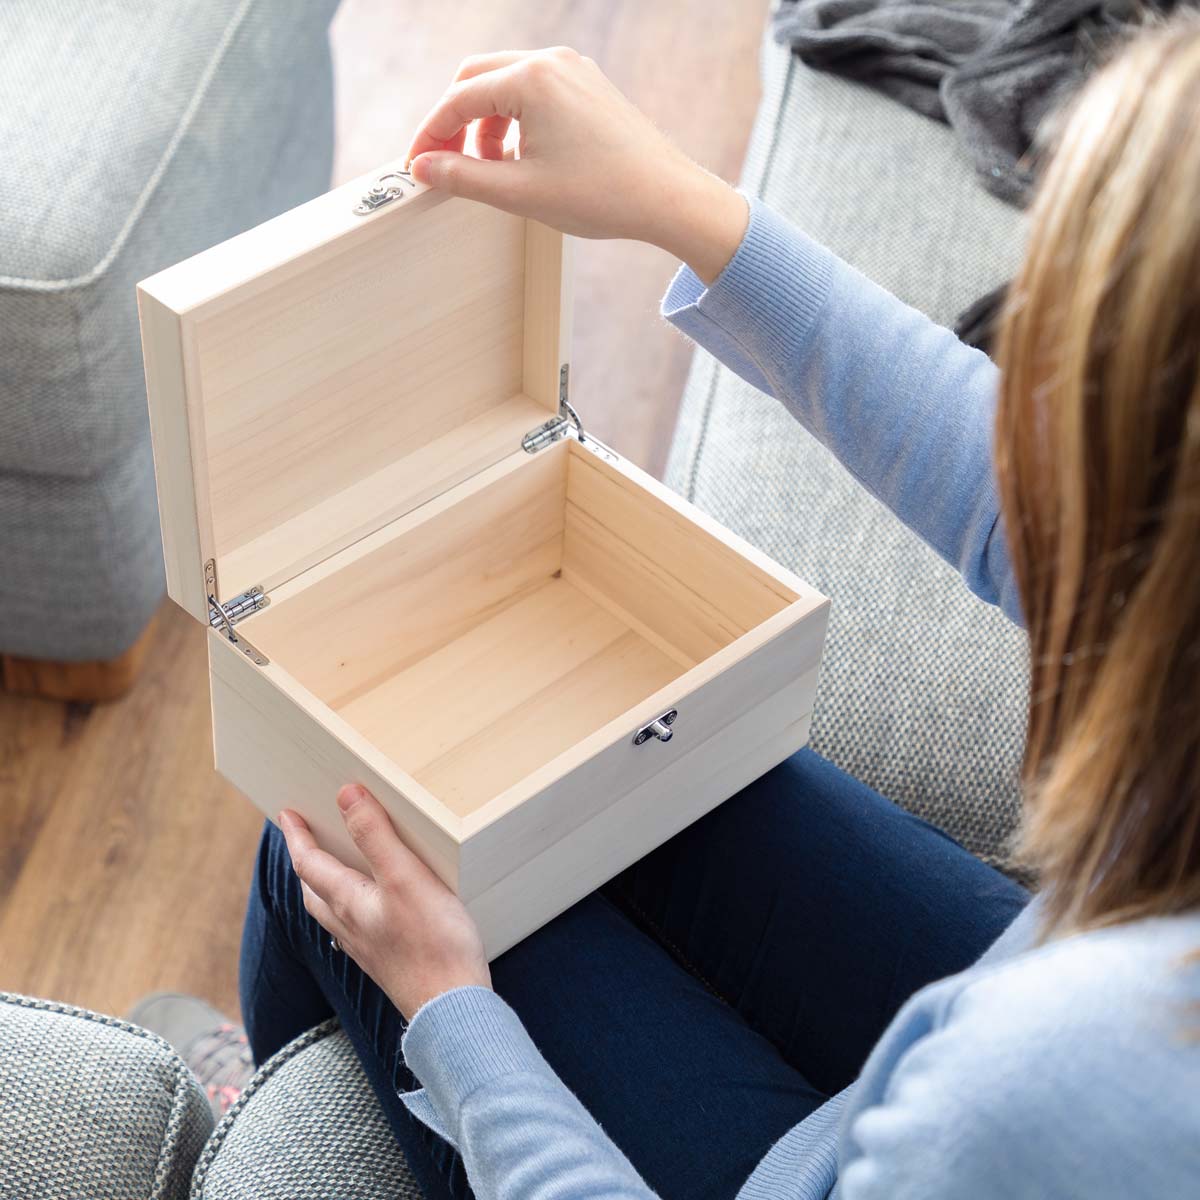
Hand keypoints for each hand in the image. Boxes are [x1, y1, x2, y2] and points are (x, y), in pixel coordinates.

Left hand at [278, 786, 490, 1020]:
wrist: (451, 1010)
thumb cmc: (433, 944)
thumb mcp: (405, 877)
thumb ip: (375, 835)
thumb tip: (346, 795)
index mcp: (349, 903)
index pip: (310, 864)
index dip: (297, 837)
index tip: (287, 814)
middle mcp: (351, 927)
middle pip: (314, 891)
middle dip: (306, 863)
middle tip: (305, 840)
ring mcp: (369, 949)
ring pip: (333, 913)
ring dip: (325, 887)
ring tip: (334, 869)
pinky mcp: (388, 962)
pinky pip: (356, 929)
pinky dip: (352, 909)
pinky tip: (372, 911)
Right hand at [405, 47, 747, 283]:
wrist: (667, 198)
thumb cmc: (601, 195)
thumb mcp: (520, 193)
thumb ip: (463, 178)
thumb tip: (422, 169)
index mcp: (531, 79)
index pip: (458, 100)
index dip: (430, 136)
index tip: (415, 168)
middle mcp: (551, 61)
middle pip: (476, 79)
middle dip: (453, 123)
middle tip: (443, 165)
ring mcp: (573, 70)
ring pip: (505, 85)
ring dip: (485, 124)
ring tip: (488, 171)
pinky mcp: (588, 85)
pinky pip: (535, 92)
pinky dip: (515, 121)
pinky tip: (520, 159)